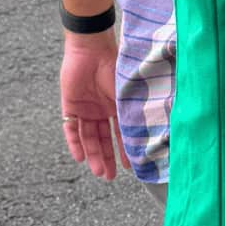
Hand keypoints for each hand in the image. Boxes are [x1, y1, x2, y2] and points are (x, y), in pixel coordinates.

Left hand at [60, 30, 130, 180]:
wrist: (91, 48)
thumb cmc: (115, 65)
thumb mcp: (127, 93)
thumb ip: (133, 112)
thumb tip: (154, 131)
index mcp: (118, 106)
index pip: (121, 133)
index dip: (125, 150)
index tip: (131, 167)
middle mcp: (101, 110)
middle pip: (104, 139)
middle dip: (106, 158)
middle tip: (110, 177)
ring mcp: (85, 109)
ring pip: (89, 137)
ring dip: (92, 154)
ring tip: (98, 171)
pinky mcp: (70, 106)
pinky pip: (71, 129)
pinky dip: (75, 143)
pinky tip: (79, 157)